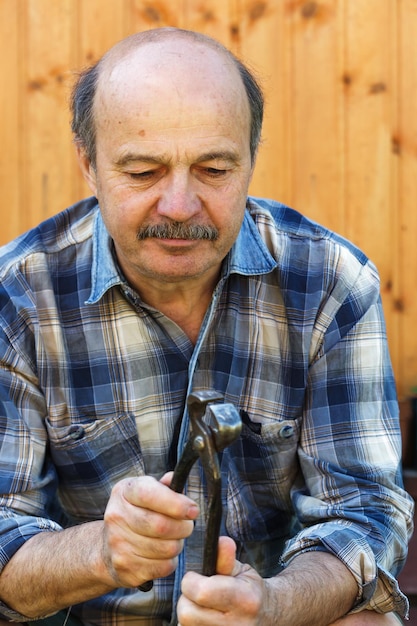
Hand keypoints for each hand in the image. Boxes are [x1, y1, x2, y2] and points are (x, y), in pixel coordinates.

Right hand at [102, 473, 198, 587]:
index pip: (149, 494)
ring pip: (166, 548)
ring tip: (173, 539)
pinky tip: (162, 554)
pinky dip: (170, 562)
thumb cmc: (136, 514)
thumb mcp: (145, 492)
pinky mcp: (126, 568)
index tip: (193, 510)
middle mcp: (116, 516)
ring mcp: (118, 544)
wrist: (106, 549)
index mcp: (124, 492)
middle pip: (161, 525)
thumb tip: (175, 479)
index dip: (175, 503)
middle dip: (183, 527)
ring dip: (177, 544)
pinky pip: (163, 567)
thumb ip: (163, 486)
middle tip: (187, 526)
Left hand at [177, 536, 266, 624]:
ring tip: (202, 606)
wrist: (266, 616)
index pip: (202, 592)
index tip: (195, 577)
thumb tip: (222, 541)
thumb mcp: (241, 570)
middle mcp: (237, 625)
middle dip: (186, 599)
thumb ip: (226, 558)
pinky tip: (204, 617)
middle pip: (187, 614)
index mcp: (245, 599)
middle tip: (196, 593)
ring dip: (188, 614)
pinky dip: (192, 624)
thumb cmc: (249, 590)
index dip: (191, 581)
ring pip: (185, 625)